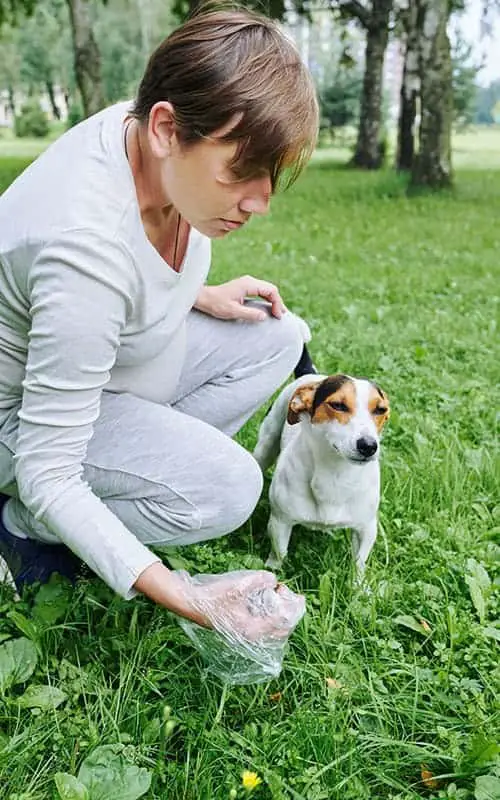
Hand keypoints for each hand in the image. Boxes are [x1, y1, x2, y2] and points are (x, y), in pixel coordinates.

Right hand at [184, 569, 304, 641]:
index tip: (293, 592)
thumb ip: (260, 581)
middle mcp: (250, 636)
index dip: (292, 607)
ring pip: (272, 629)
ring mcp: (244, 634)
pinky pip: (263, 627)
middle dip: (287, 611)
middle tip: (285, 592)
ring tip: (277, 595)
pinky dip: (270, 616)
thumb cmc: (213, 597)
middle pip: (281, 629)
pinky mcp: (239, 629)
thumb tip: (273, 580)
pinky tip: (266, 602)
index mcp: (253, 629)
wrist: (190, 604)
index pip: (283, 623)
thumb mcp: (238, 585)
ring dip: (279, 613)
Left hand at [194, 276, 286, 321]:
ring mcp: (247, 283)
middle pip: (271, 289)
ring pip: (267, 290)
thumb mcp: (232, 311)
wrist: (203, 298)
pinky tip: (269, 308)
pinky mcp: (245, 287)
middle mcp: (249, 281)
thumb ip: (249, 314)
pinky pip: (261, 291)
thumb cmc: (216, 304)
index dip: (277, 303)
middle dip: (278, 302)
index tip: (277, 316)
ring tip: (277, 313)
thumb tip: (264, 317)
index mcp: (248, 284)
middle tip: (281, 316)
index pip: (271, 291)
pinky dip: (267, 299)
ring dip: (273, 301)